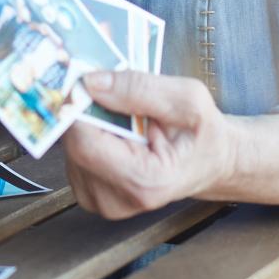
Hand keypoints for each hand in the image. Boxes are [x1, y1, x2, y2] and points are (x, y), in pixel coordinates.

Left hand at [62, 71, 244, 218]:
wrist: (209, 162)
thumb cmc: (203, 134)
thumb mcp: (189, 100)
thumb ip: (140, 89)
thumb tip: (91, 82)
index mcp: (144, 183)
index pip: (84, 143)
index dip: (79, 107)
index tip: (85, 77)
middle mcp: (114, 201)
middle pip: (72, 143)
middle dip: (85, 109)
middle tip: (106, 88)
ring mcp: (98, 200)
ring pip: (69, 146)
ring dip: (88, 121)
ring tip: (120, 113)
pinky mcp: (89, 193)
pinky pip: (73, 153)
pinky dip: (89, 133)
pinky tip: (114, 129)